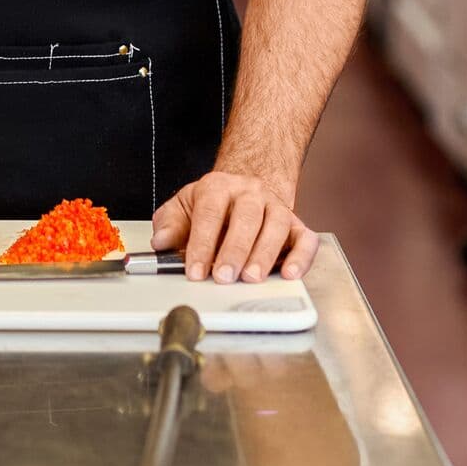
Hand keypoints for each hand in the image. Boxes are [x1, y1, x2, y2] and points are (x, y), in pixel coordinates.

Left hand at [151, 171, 319, 283]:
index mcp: (218, 187)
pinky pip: (305, 239)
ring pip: (276, 227)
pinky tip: (289, 273)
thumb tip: (161, 242)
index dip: (202, 244)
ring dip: (264, 255)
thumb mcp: (183, 208)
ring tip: (251, 278)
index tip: (195, 270)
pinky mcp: (296, 225)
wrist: (245, 191)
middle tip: (224, 276)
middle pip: (246, 218)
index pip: (210, 214)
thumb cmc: (213, 205)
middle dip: (234, 250)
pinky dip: (301, 258)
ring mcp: (276, 207)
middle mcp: (250, 193)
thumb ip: (170, 225)